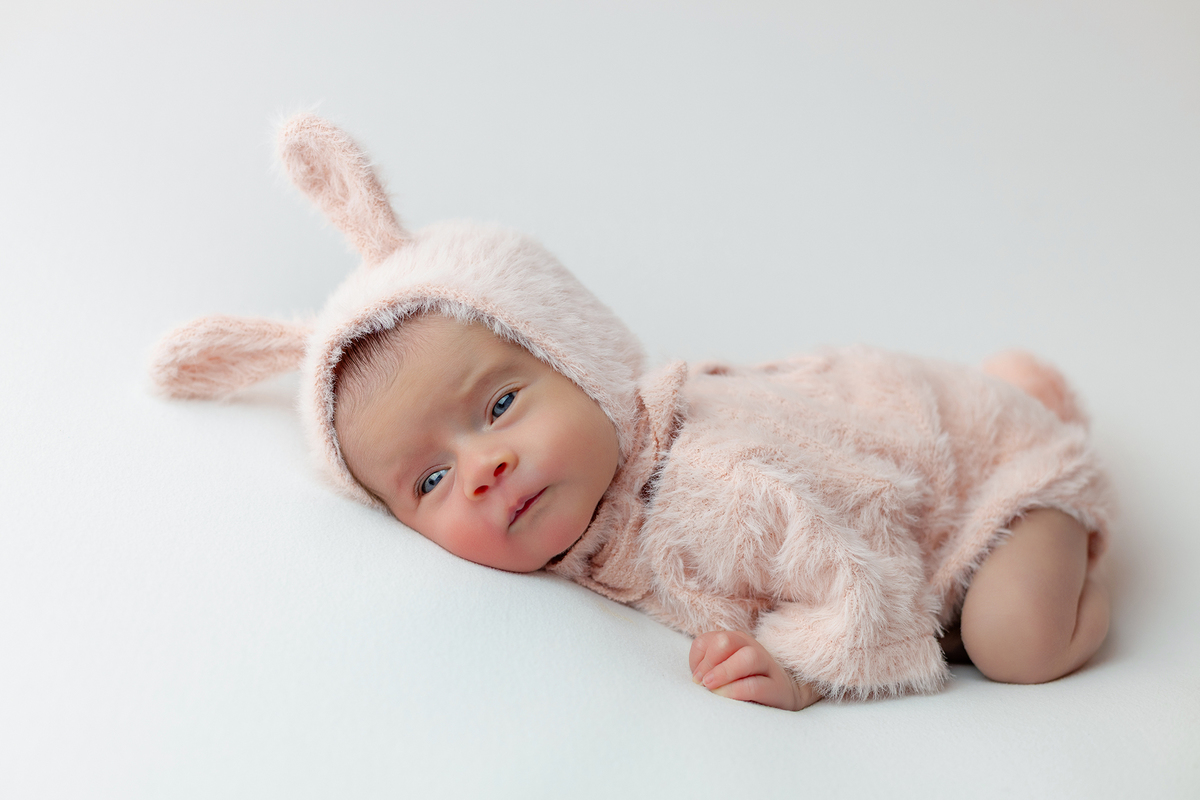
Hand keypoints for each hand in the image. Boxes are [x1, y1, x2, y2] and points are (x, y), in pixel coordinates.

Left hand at [689, 630, 819, 710]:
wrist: (787, 692)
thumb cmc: (747, 682)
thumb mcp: (725, 672)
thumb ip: (709, 669)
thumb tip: (697, 680)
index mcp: (735, 641)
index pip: (707, 640)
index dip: (697, 658)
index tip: (696, 679)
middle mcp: (751, 647)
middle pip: (726, 641)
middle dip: (709, 661)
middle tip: (702, 682)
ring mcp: (767, 665)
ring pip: (747, 657)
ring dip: (724, 672)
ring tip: (711, 687)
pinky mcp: (778, 688)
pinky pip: (756, 685)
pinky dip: (737, 691)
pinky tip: (727, 698)